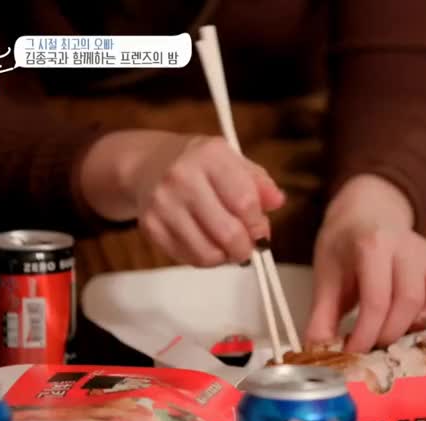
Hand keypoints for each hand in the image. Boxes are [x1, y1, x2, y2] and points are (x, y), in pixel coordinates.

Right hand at [79, 130, 284, 265]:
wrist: (148, 165)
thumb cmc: (198, 165)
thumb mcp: (232, 161)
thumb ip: (258, 182)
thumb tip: (277, 202)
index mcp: (210, 155)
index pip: (245, 201)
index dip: (258, 224)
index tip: (261, 231)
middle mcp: (182, 177)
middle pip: (227, 232)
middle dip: (245, 248)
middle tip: (248, 248)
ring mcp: (163, 204)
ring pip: (207, 253)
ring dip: (225, 257)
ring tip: (228, 248)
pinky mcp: (150, 227)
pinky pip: (188, 259)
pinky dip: (204, 259)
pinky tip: (206, 244)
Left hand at [304, 174, 425, 351]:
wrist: (366, 216)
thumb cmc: (345, 248)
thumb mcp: (325, 276)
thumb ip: (322, 316)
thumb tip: (318, 353)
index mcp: (374, 244)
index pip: (376, 299)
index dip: (365, 334)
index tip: (353, 352)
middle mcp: (411, 247)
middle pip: (410, 303)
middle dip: (388, 334)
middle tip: (370, 348)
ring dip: (418, 328)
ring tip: (393, 334)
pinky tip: (420, 319)